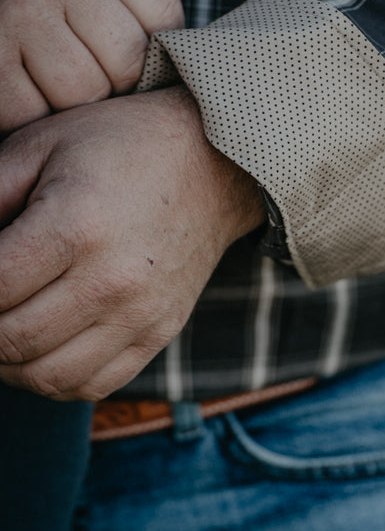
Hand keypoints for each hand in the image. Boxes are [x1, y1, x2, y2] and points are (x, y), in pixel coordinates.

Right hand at [0, 0, 183, 133]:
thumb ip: (135, 10)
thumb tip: (185, 78)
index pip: (164, 14)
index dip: (154, 51)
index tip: (126, 52)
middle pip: (128, 61)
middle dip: (116, 83)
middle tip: (90, 75)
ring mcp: (15, 8)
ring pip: (84, 93)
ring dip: (77, 107)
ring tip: (58, 86)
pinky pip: (33, 115)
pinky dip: (35, 120)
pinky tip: (29, 96)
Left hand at [0, 88, 264, 399]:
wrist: (216, 163)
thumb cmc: (121, 145)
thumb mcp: (42, 145)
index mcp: (75, 227)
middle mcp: (111, 281)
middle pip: (11, 341)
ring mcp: (140, 314)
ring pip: (47, 377)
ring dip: (8, 363)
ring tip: (0, 332)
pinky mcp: (159, 333)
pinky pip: (92, 385)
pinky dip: (52, 379)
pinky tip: (38, 349)